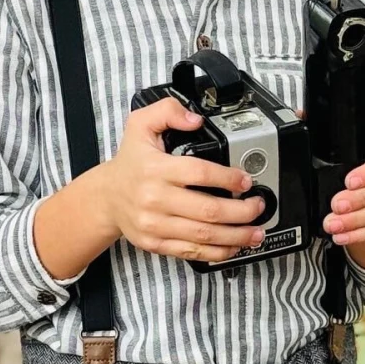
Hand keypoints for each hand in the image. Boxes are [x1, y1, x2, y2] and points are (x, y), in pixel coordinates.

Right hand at [101, 97, 267, 262]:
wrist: (106, 197)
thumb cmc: (129, 163)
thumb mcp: (140, 124)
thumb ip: (168, 111)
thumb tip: (195, 119)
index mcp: (156, 169)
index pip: (199, 174)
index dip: (228, 178)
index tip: (246, 180)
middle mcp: (155, 199)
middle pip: (208, 211)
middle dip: (241, 212)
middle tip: (258, 206)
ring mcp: (156, 225)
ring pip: (203, 236)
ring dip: (236, 236)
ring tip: (256, 231)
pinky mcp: (156, 243)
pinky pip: (191, 252)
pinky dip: (217, 252)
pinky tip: (234, 246)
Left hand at [324, 134, 364, 251]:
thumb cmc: (355, 164)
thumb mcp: (341, 148)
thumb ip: (322, 131)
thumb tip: (300, 116)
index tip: (347, 182)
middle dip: (360, 201)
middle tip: (336, 208)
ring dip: (358, 221)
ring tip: (334, 226)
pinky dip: (363, 234)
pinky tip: (345, 236)